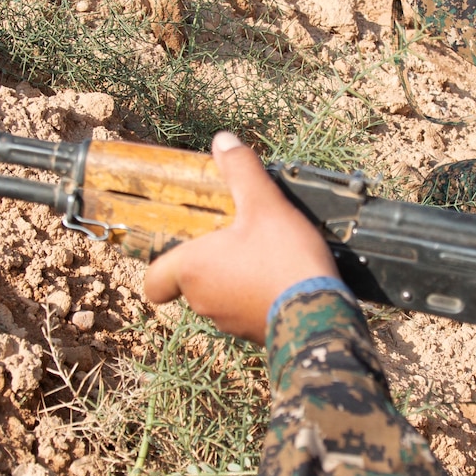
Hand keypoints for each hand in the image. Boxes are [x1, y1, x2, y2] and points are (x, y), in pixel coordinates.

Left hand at [143, 132, 337, 343]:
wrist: (320, 314)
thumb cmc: (283, 258)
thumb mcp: (265, 205)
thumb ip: (242, 171)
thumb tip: (222, 140)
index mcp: (193, 269)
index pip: (154, 280)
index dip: (162, 266)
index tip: (182, 249)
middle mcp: (202, 301)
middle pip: (192, 282)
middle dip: (210, 262)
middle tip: (237, 239)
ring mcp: (229, 323)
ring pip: (220, 297)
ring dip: (235, 279)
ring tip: (267, 256)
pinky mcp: (256, 335)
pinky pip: (247, 311)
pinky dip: (257, 296)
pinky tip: (284, 279)